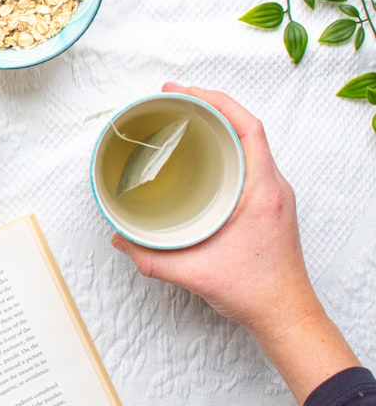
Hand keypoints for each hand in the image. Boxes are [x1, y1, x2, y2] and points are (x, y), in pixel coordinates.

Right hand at [110, 82, 312, 333]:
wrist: (286, 314)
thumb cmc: (254, 292)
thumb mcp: (193, 274)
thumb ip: (150, 258)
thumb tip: (119, 238)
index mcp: (262, 192)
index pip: (248, 128)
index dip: (216, 101)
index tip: (182, 91)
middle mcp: (273, 187)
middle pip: (246, 126)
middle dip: (210, 104)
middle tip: (173, 96)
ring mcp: (273, 194)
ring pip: (250, 141)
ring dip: (219, 123)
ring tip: (184, 115)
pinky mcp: (269, 203)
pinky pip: (250, 158)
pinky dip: (225, 144)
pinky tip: (202, 150)